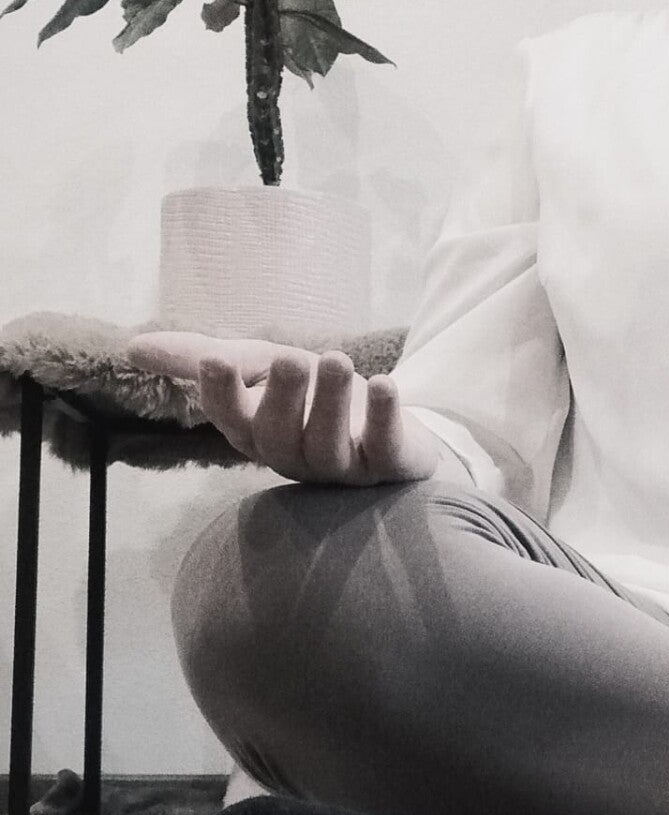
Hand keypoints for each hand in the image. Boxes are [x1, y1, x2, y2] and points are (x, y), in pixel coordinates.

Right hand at [125, 331, 441, 485]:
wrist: (389, 426)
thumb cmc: (311, 396)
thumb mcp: (262, 368)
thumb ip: (204, 358)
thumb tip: (131, 347)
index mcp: (256, 433)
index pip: (230, 420)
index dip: (221, 396)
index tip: (215, 362)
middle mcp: (295, 455)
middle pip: (279, 435)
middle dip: (283, 397)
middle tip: (291, 358)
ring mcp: (343, 466)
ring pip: (329, 443)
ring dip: (331, 401)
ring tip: (335, 359)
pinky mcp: (390, 464)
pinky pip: (385, 448)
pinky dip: (384, 417)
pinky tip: (384, 384)